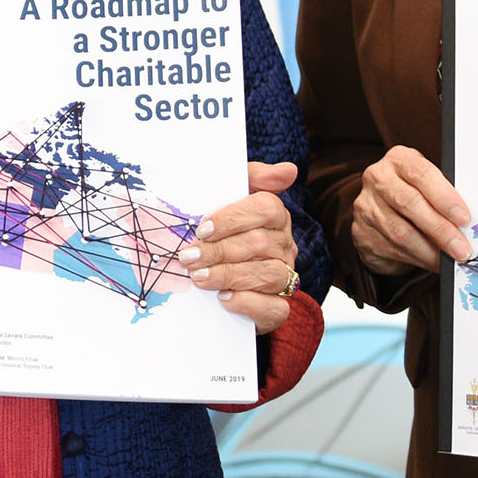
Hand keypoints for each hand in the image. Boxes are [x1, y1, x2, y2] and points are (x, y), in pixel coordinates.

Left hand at [180, 161, 302, 331]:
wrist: (218, 277)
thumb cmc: (224, 232)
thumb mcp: (229, 198)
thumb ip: (252, 177)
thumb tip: (288, 170)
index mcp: (275, 216)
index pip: (266, 208)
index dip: (233, 218)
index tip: (202, 229)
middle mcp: (284, 246)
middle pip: (260, 243)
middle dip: (219, 251)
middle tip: (189, 257)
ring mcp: (284, 277)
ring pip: (268, 275)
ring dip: (229, 276)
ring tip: (198, 277)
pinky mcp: (277, 307)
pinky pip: (275, 308)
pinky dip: (248, 303)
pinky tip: (224, 298)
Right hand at [348, 145, 475, 275]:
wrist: (381, 211)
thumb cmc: (415, 194)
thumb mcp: (429, 186)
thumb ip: (444, 197)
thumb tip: (470, 224)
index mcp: (399, 159)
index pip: (422, 174)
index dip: (444, 196)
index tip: (464, 218)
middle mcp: (378, 178)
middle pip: (409, 203)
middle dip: (440, 229)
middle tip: (461, 248)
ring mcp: (366, 205)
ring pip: (400, 232)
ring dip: (429, 251)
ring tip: (450, 261)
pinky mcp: (361, 231)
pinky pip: (391, 249)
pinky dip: (417, 259)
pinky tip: (432, 262)